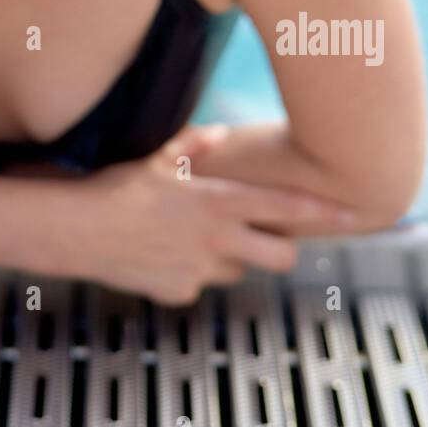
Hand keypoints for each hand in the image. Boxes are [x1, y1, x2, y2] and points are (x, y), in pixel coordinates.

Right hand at [71, 124, 356, 306]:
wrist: (76, 229)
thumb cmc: (116, 186)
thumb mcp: (157, 158)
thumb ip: (195, 146)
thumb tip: (220, 133)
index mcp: (216, 201)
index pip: (284, 207)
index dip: (322, 211)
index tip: (352, 214)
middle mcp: (216, 239)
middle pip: (279, 256)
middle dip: (281, 247)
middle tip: (267, 235)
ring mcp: (199, 271)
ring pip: (237, 271)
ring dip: (229, 258)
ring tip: (193, 236)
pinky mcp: (179, 293)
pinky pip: (198, 284)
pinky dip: (190, 272)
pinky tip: (161, 253)